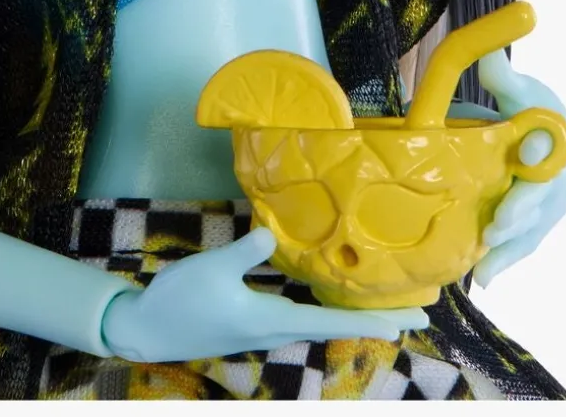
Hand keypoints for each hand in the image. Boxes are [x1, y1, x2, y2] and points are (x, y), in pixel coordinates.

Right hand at [100, 226, 427, 362]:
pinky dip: (324, 310)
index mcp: (272, 319)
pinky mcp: (252, 322)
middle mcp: (275, 328)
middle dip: (375, 318)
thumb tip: (274, 236)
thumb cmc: (182, 300)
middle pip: (334, 325)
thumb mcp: (213, 269)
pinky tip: (326, 298)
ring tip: (382, 305)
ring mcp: (264, 328)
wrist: (149, 328)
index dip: (370, 320)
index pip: (331, 322)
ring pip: (318, 322)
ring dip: (351, 315)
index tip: (408, 321)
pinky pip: (301, 317)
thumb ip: (245, 252)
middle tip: (416, 312)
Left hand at [472, 51, 565, 288]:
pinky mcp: (541, 226)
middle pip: (540, 196)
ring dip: (508, 245)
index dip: (539, 148)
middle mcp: (560, 178)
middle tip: (497, 224)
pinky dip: (506, 262)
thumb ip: (503, 75)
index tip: (527, 153)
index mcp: (559, 138)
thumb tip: (485, 50)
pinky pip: (524, 246)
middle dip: (520, 209)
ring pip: (531, 228)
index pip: (551, 142)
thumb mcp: (524, 89)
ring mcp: (552, 206)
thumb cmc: (540, 112)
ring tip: (483, 261)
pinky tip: (484, 279)